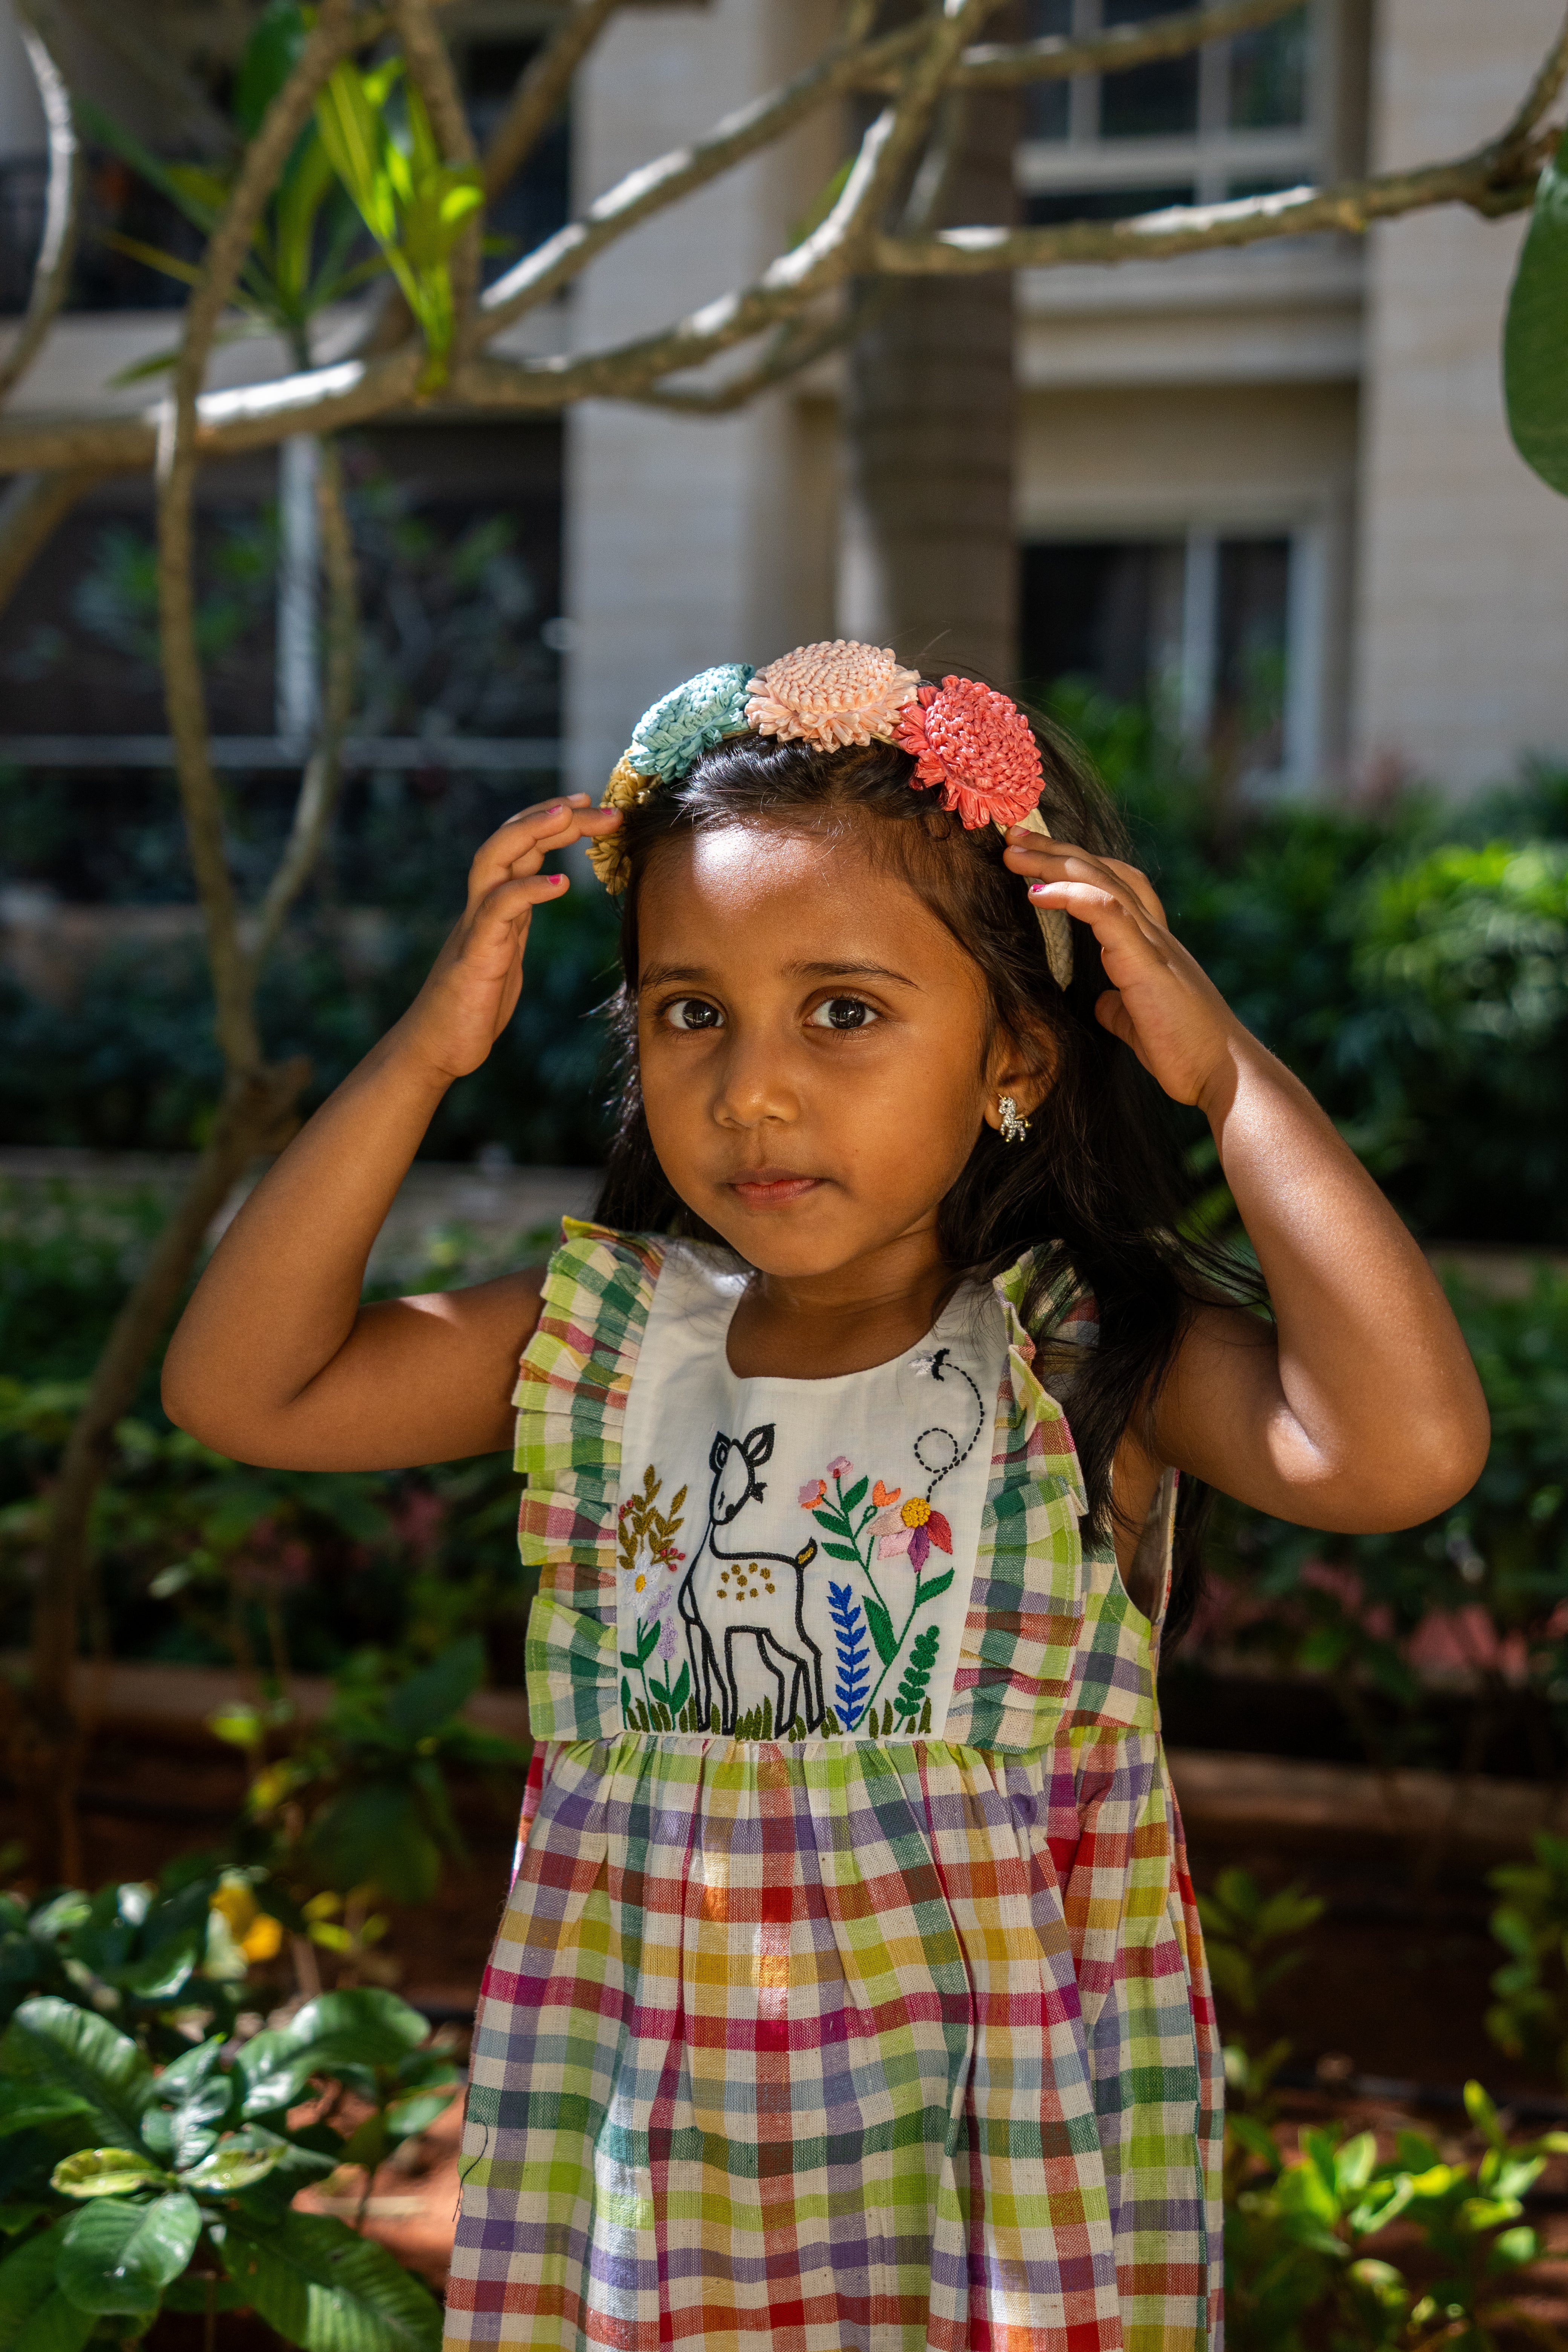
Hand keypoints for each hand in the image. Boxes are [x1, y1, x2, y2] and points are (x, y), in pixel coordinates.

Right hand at [394, 795, 621, 1084]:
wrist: (437, 1048)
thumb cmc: (474, 1002)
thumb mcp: (508, 951)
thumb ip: (520, 919)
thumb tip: (544, 890)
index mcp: (494, 904)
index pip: (521, 846)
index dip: (551, 820)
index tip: (588, 804)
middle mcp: (481, 906)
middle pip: (509, 840)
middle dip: (551, 815)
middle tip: (594, 801)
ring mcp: (474, 928)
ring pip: (495, 861)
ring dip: (532, 833)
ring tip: (569, 816)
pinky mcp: (475, 956)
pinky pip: (499, 913)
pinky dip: (528, 891)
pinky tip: (560, 883)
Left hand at [1002, 829, 1243, 1111]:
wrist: (1222, 1074)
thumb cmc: (1184, 1050)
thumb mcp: (1139, 1020)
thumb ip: (1119, 1004)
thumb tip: (1103, 1001)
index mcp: (1149, 942)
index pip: (1112, 884)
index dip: (1073, 866)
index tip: (1031, 858)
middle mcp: (1152, 931)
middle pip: (1100, 869)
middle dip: (1052, 850)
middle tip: (1011, 834)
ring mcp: (1151, 941)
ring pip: (1100, 879)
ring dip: (1052, 862)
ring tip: (1012, 851)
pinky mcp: (1145, 960)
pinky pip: (1106, 910)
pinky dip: (1071, 895)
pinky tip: (1037, 892)